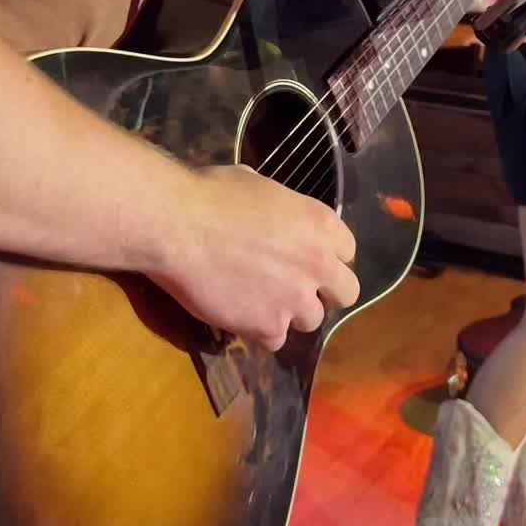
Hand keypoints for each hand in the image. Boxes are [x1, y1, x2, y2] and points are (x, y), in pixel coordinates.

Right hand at [151, 162, 358, 351]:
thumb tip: (271, 216)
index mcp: (321, 223)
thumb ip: (280, 211)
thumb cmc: (211, 194)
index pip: (347, 251)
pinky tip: (238, 313)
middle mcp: (319, 264)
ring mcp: (296, 300)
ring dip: (290, 312)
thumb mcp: (258, 187)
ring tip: (258, 300)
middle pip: (345, 293)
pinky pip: (276, 339)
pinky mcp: (269, 327)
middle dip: (323, 291)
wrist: (178, 227)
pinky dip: (258, 329)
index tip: (305, 257)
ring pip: (311, 320)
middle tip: (293, 286)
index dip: (326, 256)